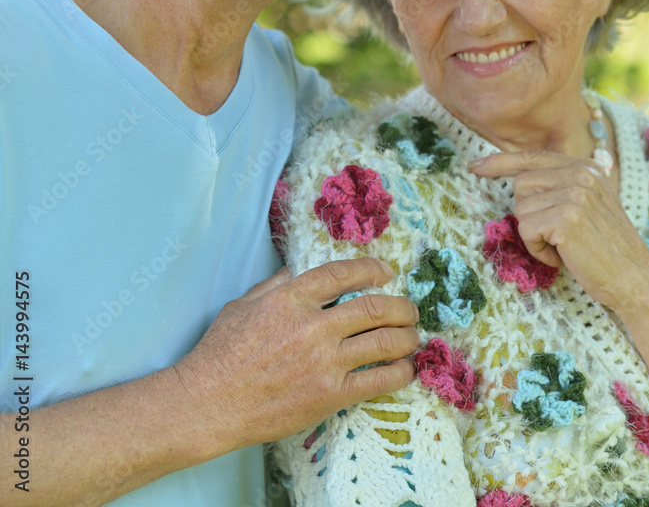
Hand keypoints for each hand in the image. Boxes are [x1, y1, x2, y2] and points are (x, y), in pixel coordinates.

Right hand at [172, 257, 418, 454]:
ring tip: (412, 336)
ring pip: (383, 342)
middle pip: (374, 307)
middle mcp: (313, 326)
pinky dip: (399, 373)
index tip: (385, 272)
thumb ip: (274, 286)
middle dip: (401, 306)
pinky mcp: (330, 396)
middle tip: (409, 309)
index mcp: (291, 298)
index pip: (342, 274)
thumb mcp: (242, 305)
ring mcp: (324, 362)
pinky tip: (405, 370)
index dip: (371, 269)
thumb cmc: (220, 353)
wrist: (210, 403)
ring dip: (406, 337)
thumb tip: (295, 272)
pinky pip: (377, 381)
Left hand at [470, 151, 648, 313]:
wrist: (633, 279)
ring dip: (534, 235)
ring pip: (520, 209)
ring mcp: (574, 194)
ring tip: (563, 246)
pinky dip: (538, 250)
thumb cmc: (605, 248)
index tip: (476, 166)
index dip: (500, 162)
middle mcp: (581, 174)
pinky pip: (526, 231)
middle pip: (520, 185)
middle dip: (529, 214)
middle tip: (557, 235)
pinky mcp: (565, 218)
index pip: (533, 157)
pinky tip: (562, 256)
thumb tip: (517, 178)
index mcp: (586, 167)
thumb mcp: (587, 205)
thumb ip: (560, 186)